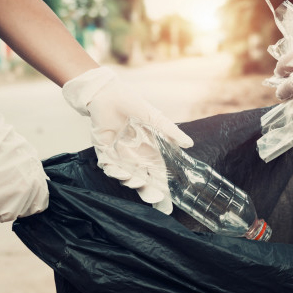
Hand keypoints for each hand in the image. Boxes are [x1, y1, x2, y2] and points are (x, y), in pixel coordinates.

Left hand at [62, 67, 192, 213]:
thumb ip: (171, 132)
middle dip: (146, 190)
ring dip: (130, 181)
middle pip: (142, 178)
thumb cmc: (133, 104)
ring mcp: (119, 153)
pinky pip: (108, 166)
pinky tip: (118, 171)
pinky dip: (113, 171)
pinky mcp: (104, 150)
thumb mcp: (155, 118)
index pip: (157, 172)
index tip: (166, 198)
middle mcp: (135, 154)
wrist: (108, 93)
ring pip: (126, 175)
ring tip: (134, 181)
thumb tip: (189, 144)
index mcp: (149, 149)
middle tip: (152, 197)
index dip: (162, 185)